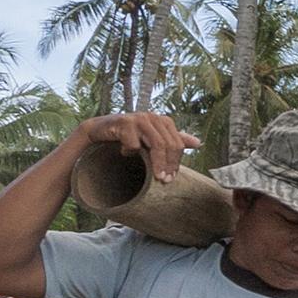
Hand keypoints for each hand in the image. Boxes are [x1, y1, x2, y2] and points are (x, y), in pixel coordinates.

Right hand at [81, 111, 197, 184]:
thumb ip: (173, 140)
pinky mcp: (124, 122)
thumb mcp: (152, 139)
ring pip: (156, 144)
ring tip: (155, 176)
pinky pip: (134, 143)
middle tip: (164, 180)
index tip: (171, 178)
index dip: (176, 162)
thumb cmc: (127, 136)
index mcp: (163, 120)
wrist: (99, 130)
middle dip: (168, 165)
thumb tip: (199, 143)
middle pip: (169, 144)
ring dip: (156, 163)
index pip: (178, 143)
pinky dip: (130, 152)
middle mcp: (153, 117)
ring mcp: (139, 118)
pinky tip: (123, 153)